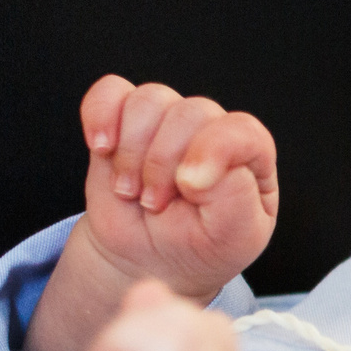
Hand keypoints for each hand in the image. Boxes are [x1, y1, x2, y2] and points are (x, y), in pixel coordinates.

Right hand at [28, 78, 277, 350]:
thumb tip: (195, 169)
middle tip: (154, 204)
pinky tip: (102, 148)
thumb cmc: (200, 247)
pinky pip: (111, 91)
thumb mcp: (234, 237)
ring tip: (130, 191)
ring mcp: (167, 122)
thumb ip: (234, 199)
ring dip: (131, 152)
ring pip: (150, 100)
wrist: (149, 258)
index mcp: (251, 157)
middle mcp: (212, 130)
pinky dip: (100, 115)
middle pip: (190, 113)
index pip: (241, 131)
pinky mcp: (124, 121)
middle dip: (163, 164)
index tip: (189, 188)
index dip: (211, 151)